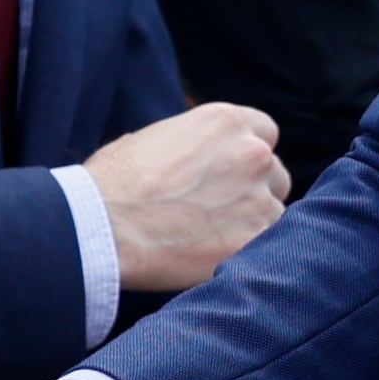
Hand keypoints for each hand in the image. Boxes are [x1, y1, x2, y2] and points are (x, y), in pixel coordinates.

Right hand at [84, 105, 289, 291]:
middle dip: (255, 191)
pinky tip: (216, 258)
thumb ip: (192, 144)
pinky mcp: (255, 241)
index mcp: (226, 121)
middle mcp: (252, 154)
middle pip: (275, 175)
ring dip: (253, 225)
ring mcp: (258, 198)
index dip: (248, 156)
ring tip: (211, 239)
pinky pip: (269, 248)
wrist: (103, 225)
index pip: (266, 134)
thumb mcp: (152, 138)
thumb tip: (194, 157)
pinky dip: (247, 254)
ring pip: (275, 214)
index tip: (232, 175)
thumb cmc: (113, 182)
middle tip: (221, 212)